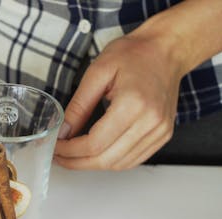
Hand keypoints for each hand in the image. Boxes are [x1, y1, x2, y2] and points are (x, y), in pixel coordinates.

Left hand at [54, 32, 183, 169]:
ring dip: (92, 165)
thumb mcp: (97, 72)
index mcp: (134, 104)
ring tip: (73, 156)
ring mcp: (160, 131)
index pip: (95, 143)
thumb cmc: (134, 54)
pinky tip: (95, 154)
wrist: (166, 50)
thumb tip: (63, 132)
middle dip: (77, 162)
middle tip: (58, 156)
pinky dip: (111, 161)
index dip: (70, 151)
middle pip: (106, 159)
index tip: (55, 147)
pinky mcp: (163, 135)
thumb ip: (79, 105)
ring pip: (119, 164)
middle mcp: (151, 122)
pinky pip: (133, 160)